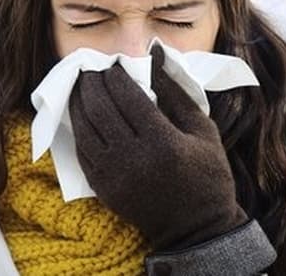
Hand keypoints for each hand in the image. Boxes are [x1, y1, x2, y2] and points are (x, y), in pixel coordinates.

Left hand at [68, 45, 248, 250]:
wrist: (196, 229)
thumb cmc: (207, 175)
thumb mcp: (203, 130)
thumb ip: (176, 92)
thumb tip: (155, 55)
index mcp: (163, 142)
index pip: (127, 97)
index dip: (115, 76)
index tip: (112, 63)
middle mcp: (134, 158)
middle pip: (100, 109)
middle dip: (92, 83)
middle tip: (89, 69)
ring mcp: (114, 175)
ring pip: (84, 128)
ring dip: (78, 102)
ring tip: (80, 85)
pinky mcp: (103, 188)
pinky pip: (81, 151)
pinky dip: (78, 128)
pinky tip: (80, 113)